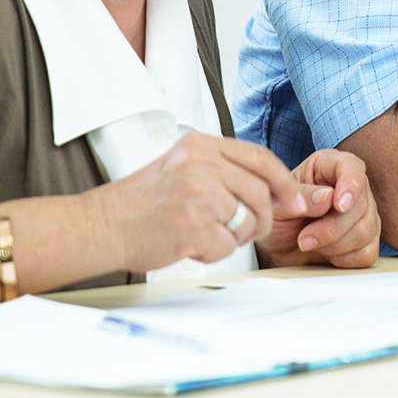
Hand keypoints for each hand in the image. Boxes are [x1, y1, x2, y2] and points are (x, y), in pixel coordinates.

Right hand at [92, 133, 307, 272]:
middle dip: (259, 219)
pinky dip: (213, 253)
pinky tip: (191, 245)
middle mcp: (200, 164)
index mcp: (200, 145)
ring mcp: (197, 194)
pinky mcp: (192, 225)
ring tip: (206, 235)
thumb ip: (223, 168)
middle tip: (243, 230)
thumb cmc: (143, 201)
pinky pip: (227, 246)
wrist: (102, 226)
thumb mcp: (182, 165)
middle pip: (260, 194)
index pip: (259, 158)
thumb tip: (273, 186)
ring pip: (246, 222)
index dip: (283, 181)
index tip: (294, 199)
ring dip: (233, 237)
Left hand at [259, 149, 381, 268]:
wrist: (275, 246)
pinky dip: (344, 259)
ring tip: (310, 244)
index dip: (350, 185)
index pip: (352, 167)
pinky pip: (367, 252)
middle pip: (361, 206)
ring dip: (335, 245)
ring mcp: (362, 214)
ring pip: (366, 230)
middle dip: (332, 228)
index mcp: (329, 167)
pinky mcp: (365, 240)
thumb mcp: (278, 203)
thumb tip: (328, 197)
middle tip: (304, 239)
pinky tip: (326, 254)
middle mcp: (350, 187)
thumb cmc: (277, 216)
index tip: (339, 205)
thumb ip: (301, 196)